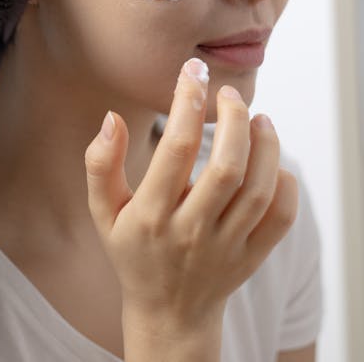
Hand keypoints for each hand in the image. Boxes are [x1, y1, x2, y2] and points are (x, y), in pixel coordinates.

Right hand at [84, 59, 297, 359]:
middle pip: (227, 167)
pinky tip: (272, 161)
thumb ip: (100, 164)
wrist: (168, 314)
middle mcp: (191, 231)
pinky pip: (280, 218)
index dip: (186, 101)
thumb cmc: (133, 252)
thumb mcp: (103, 211)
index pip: (175, 149)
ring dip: (266, 145)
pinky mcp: (252, 256)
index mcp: (152, 215)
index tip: (192, 70)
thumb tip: (111, 118)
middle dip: (232, 119)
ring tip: (259, 117)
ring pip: (259, 190)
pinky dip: (284, 183)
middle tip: (229, 92)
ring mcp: (226, 247)